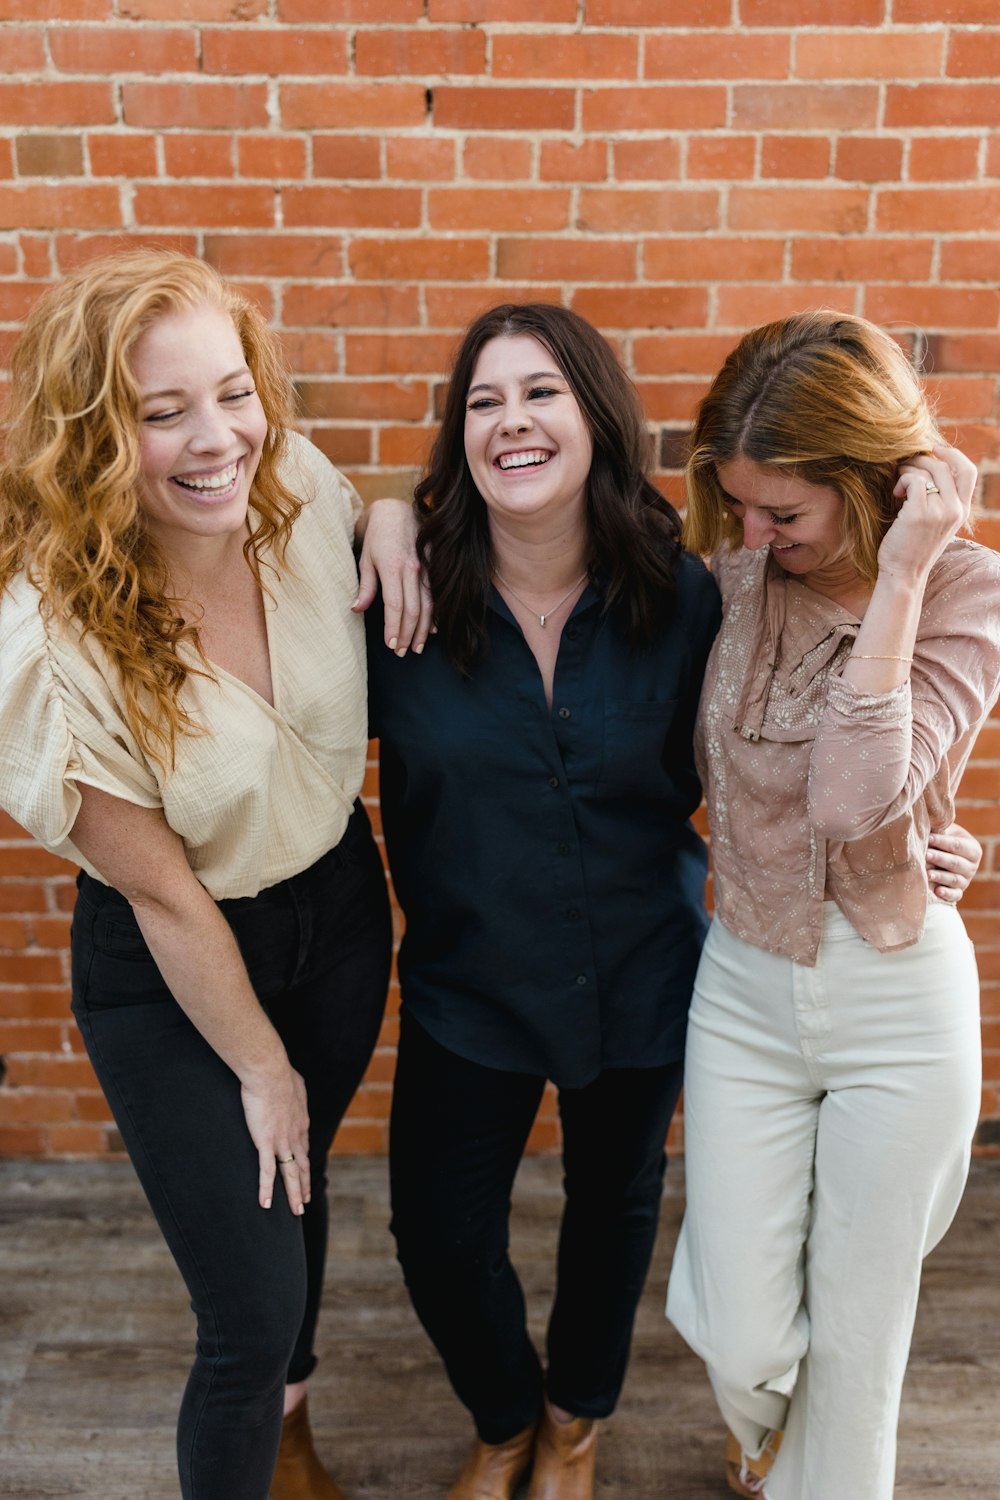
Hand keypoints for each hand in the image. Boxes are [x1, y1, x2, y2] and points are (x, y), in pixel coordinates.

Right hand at [240, 1064, 311, 1213]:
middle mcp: (295, 1136)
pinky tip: (265, 1204)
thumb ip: (294, 1094)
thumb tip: (294, 1092)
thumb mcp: (295, 1084)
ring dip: (293, 1194)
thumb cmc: (280, 1073)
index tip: (305, 1174)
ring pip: (290, 1174)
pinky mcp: (266, 1143)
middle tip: (305, 1201)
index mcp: (301, 1122)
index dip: (305, 1164)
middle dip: (304, 1185)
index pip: (304, 1148)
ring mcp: (282, 1141)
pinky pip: (266, 1172)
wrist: (270, 1073)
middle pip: (302, 1166)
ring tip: (296, 1211)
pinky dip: (266, 1189)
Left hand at [353, 497, 433, 654]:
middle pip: (412, 610)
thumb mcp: (365, 560)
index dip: (394, 628)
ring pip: (428, 605)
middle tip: (401, 652)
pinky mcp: (434, 566)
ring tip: (416, 647)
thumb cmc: (377, 537)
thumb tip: (356, 610)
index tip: (390, 645)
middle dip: (407, 634)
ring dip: (422, 629)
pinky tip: (431, 629)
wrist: (397, 512)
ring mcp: (426, 568)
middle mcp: (412, 569)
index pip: (395, 606)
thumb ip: (365, 587)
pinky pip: (436, 594)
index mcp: (392, 568)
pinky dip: (435, 614)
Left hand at [880, 444, 975, 584]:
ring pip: (926, 471)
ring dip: (908, 469)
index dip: (953, 455)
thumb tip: (929, 469)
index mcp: (961, 511)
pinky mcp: (920, 513)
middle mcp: (955, 510)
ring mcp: (939, 511)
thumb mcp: (936, 522)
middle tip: (904, 464)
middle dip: (921, 458)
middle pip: (944, 466)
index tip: (934, 449)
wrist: (903, 574)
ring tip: (897, 481)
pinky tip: (895, 493)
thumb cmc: (913, 547)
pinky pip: (913, 480)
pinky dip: (902, 480)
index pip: (969, 471)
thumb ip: (940, 500)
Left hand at [926, 821, 981, 903]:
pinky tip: (937, 891)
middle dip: (940, 859)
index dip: (943, 842)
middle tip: (926, 855)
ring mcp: (966, 880)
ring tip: (927, 874)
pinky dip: (947, 894)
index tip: (929, 838)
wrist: (943, 855)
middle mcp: (972, 866)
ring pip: (954, 879)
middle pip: (956, 863)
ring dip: (941, 877)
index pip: (958, 845)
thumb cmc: (942, 839)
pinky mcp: (958, 892)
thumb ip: (940, 829)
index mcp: (972, 849)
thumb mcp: (945, 832)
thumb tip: (926, 823)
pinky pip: (955, 895)